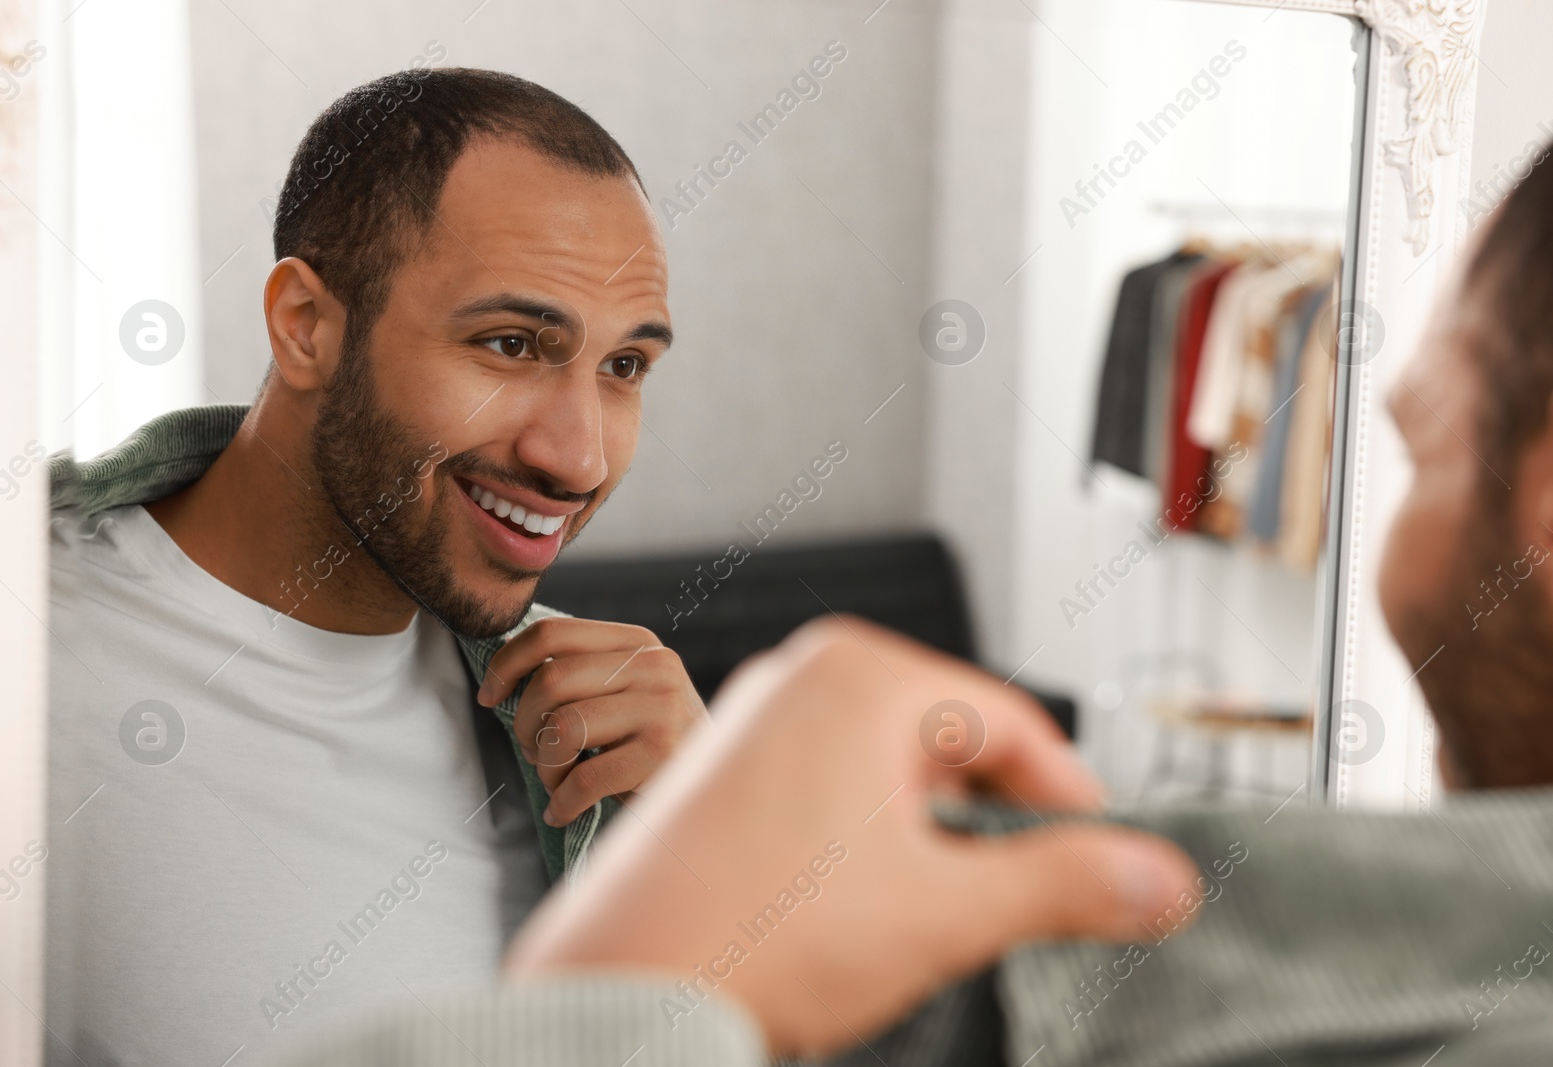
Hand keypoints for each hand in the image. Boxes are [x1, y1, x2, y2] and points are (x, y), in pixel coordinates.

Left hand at [479, 617, 706, 826]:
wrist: (717, 794)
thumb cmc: (651, 749)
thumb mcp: (623, 696)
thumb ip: (582, 676)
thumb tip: (504, 677)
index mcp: (638, 642)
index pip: (552, 633)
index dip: (506, 664)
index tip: (490, 697)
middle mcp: (655, 665)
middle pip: (551, 680)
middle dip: (526, 725)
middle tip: (534, 752)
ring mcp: (662, 706)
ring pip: (562, 729)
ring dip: (546, 767)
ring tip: (558, 784)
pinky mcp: (663, 753)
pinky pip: (584, 778)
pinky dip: (562, 802)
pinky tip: (565, 810)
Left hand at [505, 616, 1199, 1056]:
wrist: (621, 984)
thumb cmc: (759, 933)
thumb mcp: (945, 911)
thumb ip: (1065, 885)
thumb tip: (1160, 878)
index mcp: (860, 674)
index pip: (1009, 719)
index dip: (1067, 792)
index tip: (1102, 851)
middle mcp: (800, 677)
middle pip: (948, 739)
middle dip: (992, 817)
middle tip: (1021, 894)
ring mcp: (752, 721)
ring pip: (888, 769)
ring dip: (930, 835)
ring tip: (933, 911)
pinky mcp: (721, 772)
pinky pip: (829, 787)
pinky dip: (869, 838)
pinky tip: (861, 907)